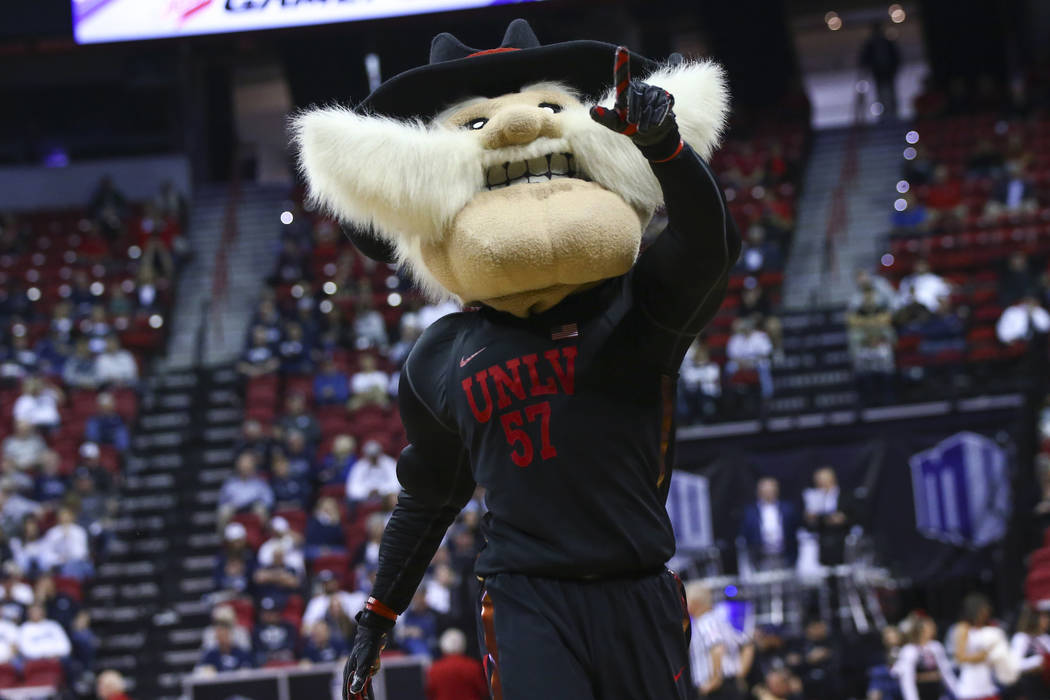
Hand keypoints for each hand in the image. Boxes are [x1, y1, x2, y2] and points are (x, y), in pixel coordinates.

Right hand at [342, 616, 387, 699]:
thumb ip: (359, 678)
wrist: (374, 632)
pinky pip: (370, 675)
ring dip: (367, 689)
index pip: (347, 690)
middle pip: (355, 688)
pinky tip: (374, 675)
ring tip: (369, 697)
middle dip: (359, 696)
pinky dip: (372, 676)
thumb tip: (354, 691)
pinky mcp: (368, 664)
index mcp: (349, 671)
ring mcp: (360, 667)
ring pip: (363, 682)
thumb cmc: (367, 647)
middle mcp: (353, 670)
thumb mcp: (364, 664)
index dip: (350, 698)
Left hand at [590, 46, 681, 160]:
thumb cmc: (628, 126)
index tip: (622, 48)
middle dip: (634, 112)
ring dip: (646, 118)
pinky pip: (663, 106)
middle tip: (632, 124)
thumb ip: (604, 117)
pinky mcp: (667, 97)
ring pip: (651, 102)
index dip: (622, 62)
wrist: (650, 135)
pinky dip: (658, 117)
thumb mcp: (614, 123)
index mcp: (626, 90)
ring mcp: (655, 91)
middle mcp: (641, 86)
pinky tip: (656, 123)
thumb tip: (592, 110)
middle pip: (636, 96)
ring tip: (643, 127)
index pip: (622, 76)